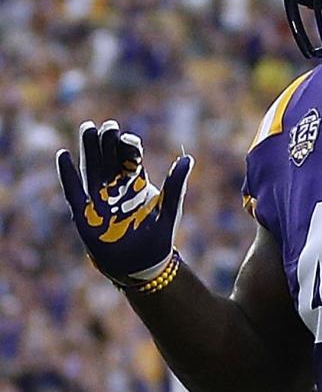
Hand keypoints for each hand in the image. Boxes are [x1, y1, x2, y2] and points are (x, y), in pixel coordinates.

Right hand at [56, 119, 192, 281]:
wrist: (142, 266)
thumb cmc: (158, 238)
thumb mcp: (169, 209)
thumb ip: (176, 185)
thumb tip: (188, 158)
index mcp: (136, 184)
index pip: (129, 159)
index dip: (128, 147)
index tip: (129, 138)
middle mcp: (116, 187)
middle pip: (109, 158)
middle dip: (107, 142)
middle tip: (107, 126)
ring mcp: (99, 198)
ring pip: (91, 168)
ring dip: (89, 149)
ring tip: (88, 128)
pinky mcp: (84, 213)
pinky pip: (74, 190)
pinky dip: (68, 174)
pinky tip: (64, 155)